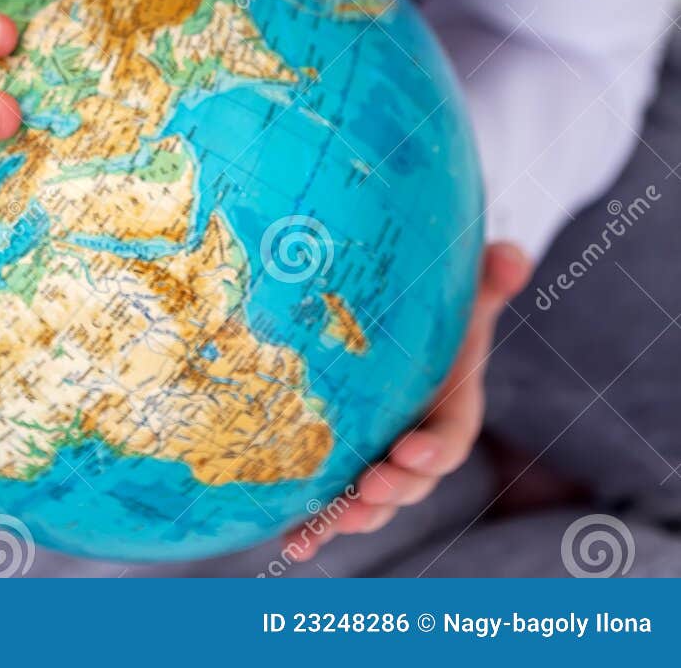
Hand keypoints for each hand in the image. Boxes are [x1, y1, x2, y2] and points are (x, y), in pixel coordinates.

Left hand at [285, 240, 532, 560]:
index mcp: (449, 406)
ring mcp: (381, 458)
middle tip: (371, 489)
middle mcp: (416, 441)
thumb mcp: (465, 290)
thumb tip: (510, 259)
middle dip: (395, 490)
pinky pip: (330, 501)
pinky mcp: (343, 465)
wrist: (395, 316)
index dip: (436, 449)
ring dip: (355, 516)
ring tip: (331, 523)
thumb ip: (491, 276)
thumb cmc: (434, 303)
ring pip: (373, 501)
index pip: (451, 436)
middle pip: (413, 480)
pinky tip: (293, 544)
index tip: (412, 449)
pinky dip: (314, 526)